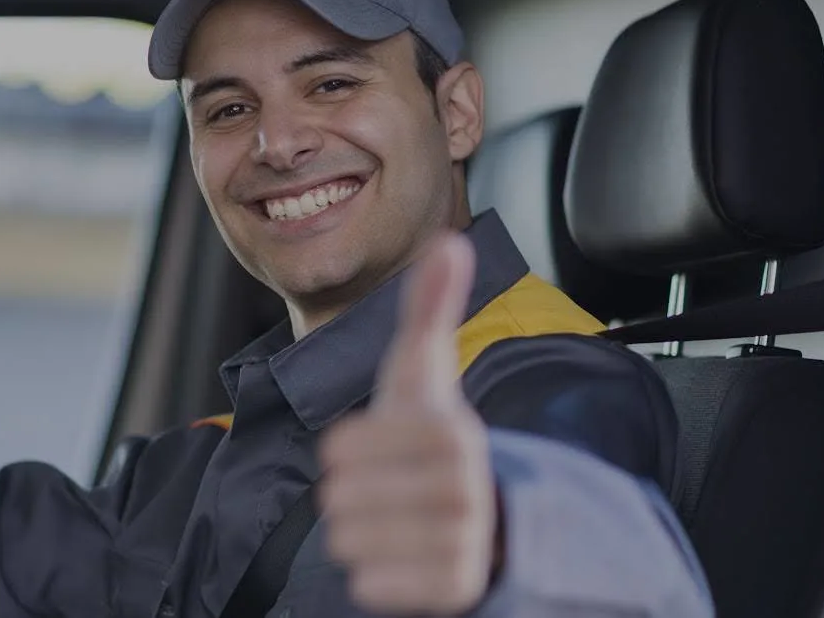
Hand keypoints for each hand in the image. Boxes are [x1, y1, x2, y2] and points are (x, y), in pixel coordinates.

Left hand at [319, 233, 497, 615]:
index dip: (344, 449)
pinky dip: (372, 576)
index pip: (342, 448)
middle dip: (350, 494)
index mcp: (451, 432)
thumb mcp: (424, 373)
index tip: (371, 446)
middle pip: (341, 498)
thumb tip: (448, 242)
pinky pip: (370, 587)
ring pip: (349, 542)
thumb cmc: (431, 436)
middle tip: (383, 488)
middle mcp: (464, 488)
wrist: (483, 515)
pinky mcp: (453, 590)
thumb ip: (428, 308)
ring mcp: (462, 543)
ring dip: (357, 534)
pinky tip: (399, 556)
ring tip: (392, 520)